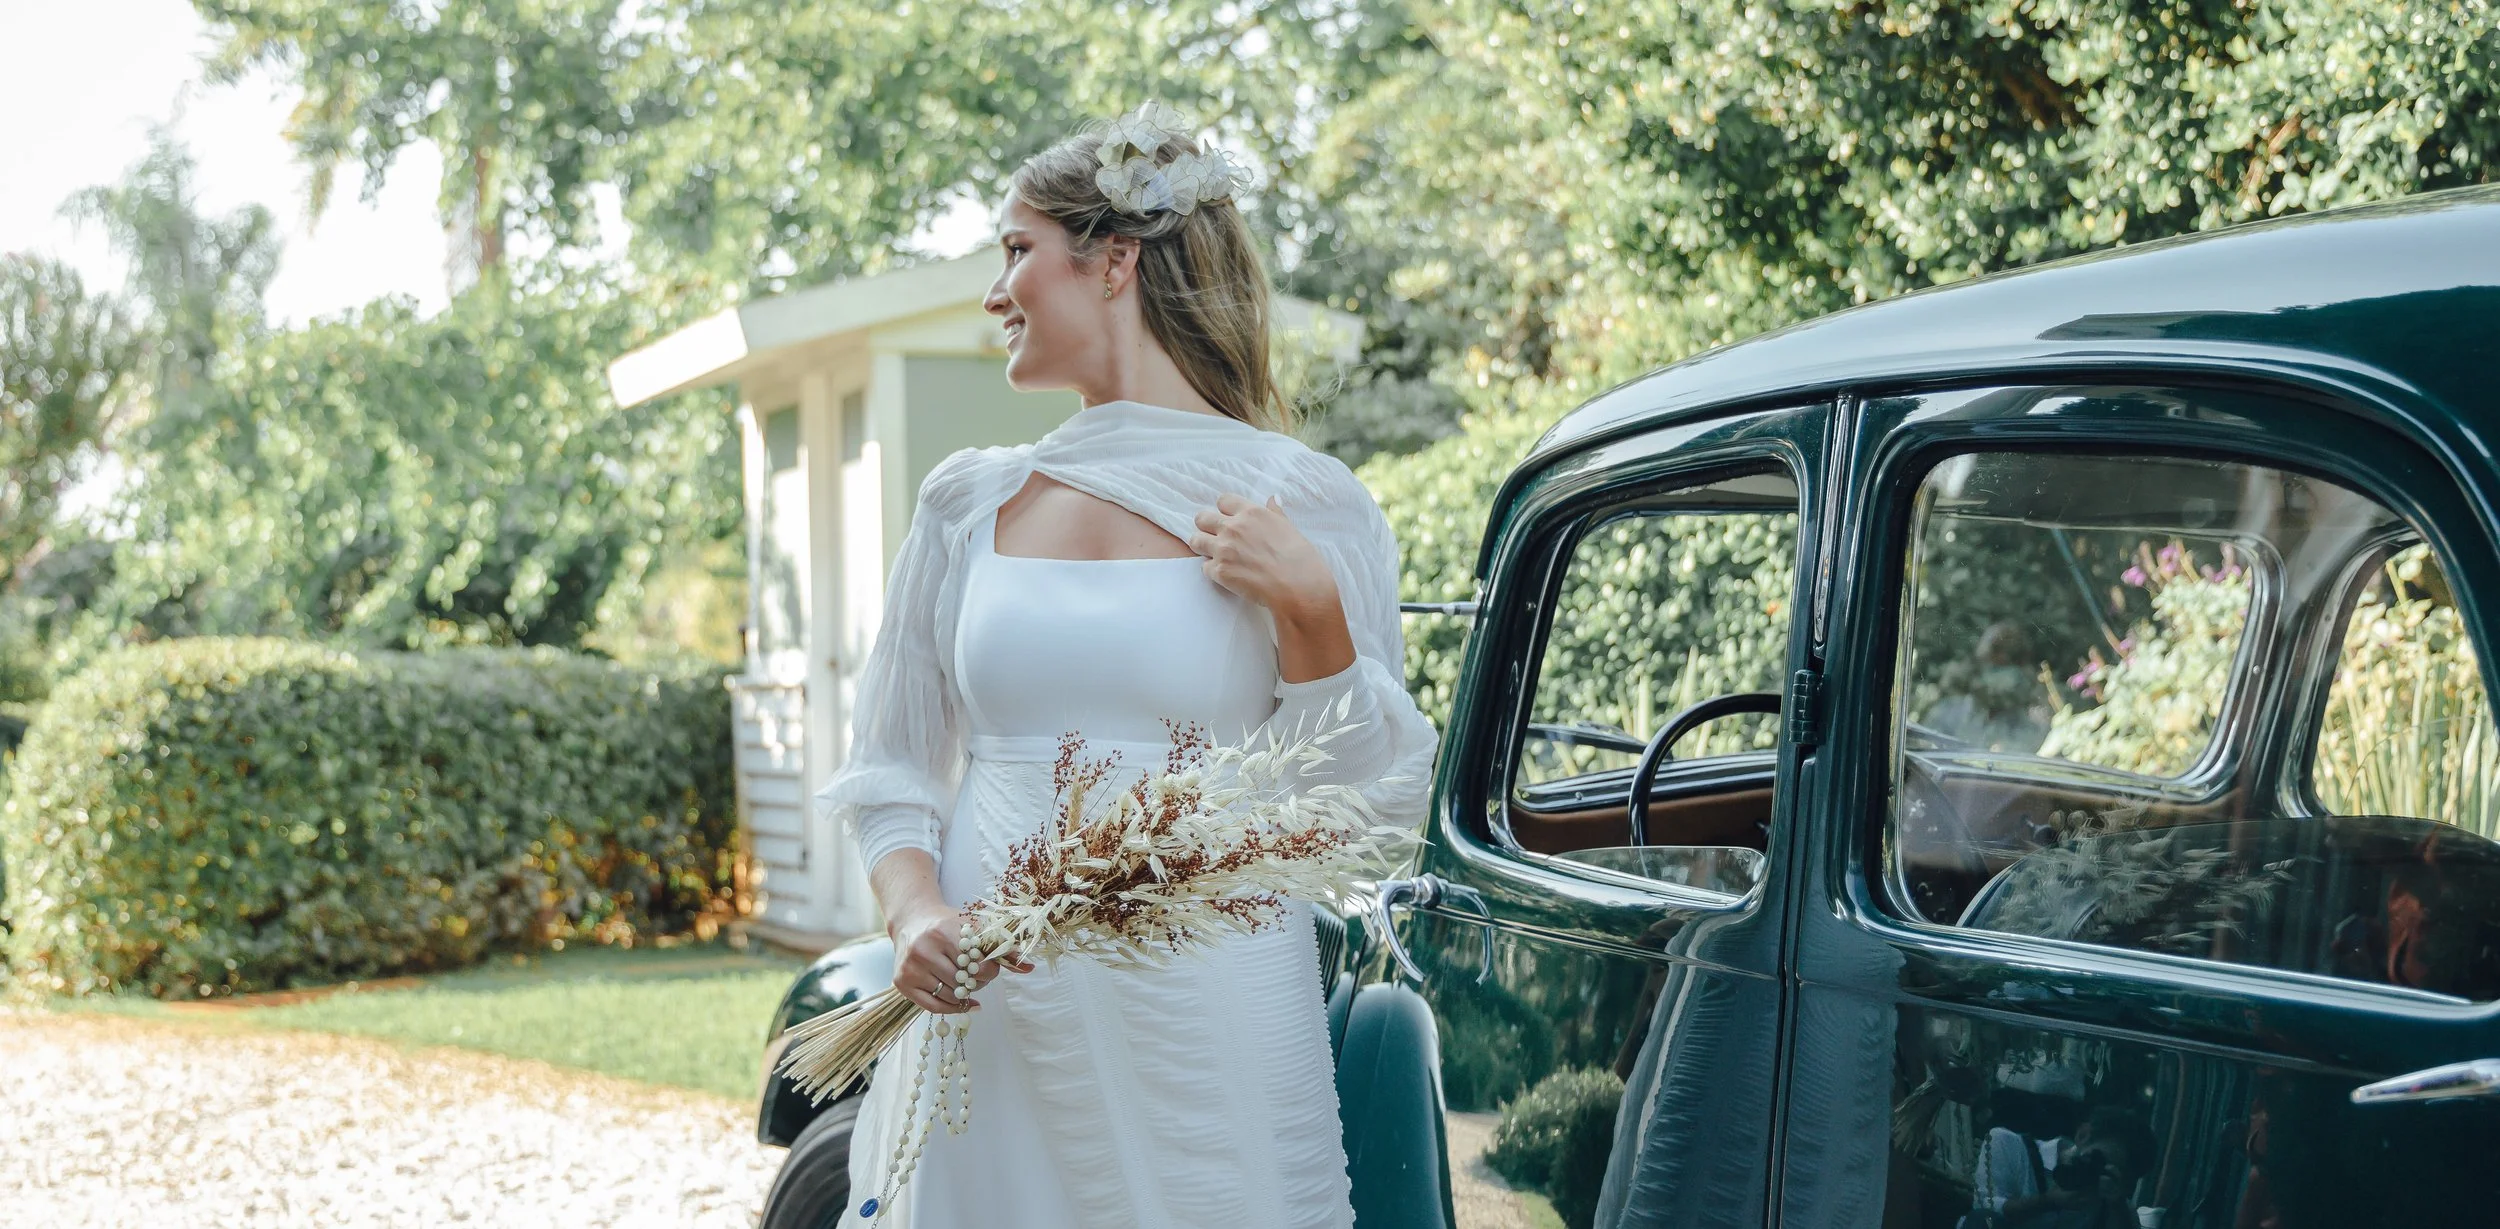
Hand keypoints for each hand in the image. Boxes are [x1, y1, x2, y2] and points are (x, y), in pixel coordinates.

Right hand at [888, 903, 1031, 1014]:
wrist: (912, 920)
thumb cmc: (947, 924)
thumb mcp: (973, 928)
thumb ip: (1002, 948)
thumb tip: (1030, 967)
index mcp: (943, 932)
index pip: (976, 964)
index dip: (990, 970)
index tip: (991, 967)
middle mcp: (923, 950)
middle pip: (963, 982)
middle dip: (978, 982)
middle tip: (978, 976)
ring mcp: (910, 968)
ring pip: (950, 995)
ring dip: (965, 994)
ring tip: (967, 983)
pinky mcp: (902, 982)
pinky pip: (933, 1006)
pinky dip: (952, 1008)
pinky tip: (963, 1003)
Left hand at [1189, 493, 1338, 617]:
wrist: (1299, 588)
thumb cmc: (1300, 559)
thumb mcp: (1289, 528)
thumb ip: (1275, 513)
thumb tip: (1273, 498)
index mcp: (1251, 513)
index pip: (1223, 501)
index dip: (1225, 511)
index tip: (1229, 520)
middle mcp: (1233, 527)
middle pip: (1202, 518)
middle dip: (1206, 527)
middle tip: (1216, 538)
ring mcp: (1223, 549)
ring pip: (1196, 541)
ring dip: (1203, 547)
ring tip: (1216, 556)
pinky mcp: (1219, 572)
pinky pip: (1204, 567)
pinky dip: (1213, 572)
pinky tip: (1228, 576)